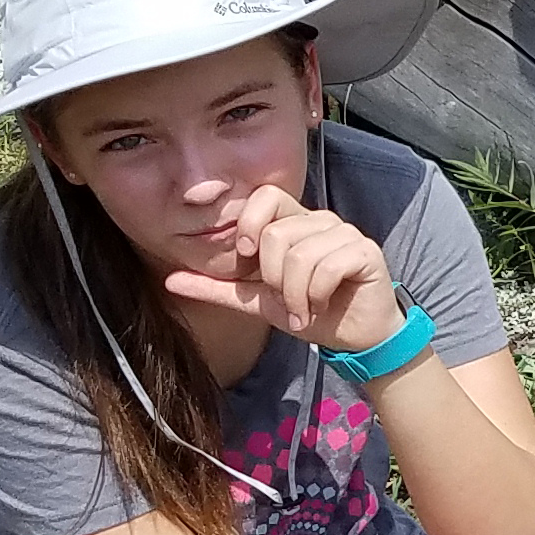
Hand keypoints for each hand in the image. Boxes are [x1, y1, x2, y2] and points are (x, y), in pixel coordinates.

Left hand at [163, 187, 406, 354]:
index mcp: (295, 223)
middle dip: (273, 278)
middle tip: (284, 300)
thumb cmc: (310, 312)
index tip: (247, 258)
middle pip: (277, 234)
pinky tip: (319, 306)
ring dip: (295, 294)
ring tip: (302, 309)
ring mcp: (345, 234)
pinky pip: (327, 266)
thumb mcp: (256, 301)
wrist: (355, 338)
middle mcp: (321, 221)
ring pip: (300, 254)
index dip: (249, 223)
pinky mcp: (365, 251)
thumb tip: (169, 280)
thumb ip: (217, 288)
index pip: (266, 196)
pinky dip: (315, 295)